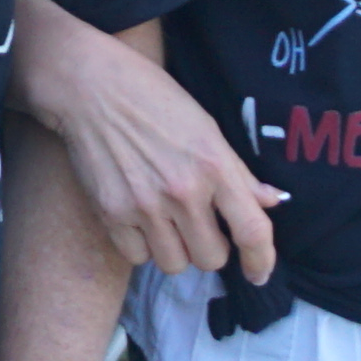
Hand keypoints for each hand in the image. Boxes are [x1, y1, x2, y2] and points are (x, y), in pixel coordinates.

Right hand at [12, 24, 275, 278]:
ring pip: (175, 264)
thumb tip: (271, 201)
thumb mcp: (206, 126)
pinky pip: (137, 257)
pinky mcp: (111, 213)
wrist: (89, 87)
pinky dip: (142, 246)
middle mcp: (183, 191)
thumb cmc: (152, 98)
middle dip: (210, 248)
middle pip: (211, 259)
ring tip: (167, 222)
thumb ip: (238, 171)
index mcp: (214, 166)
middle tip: (199, 225)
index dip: (261, 261)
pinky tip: (139, 219)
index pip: (252, 231)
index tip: (258, 274)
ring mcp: (145, 205)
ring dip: (176, 250)